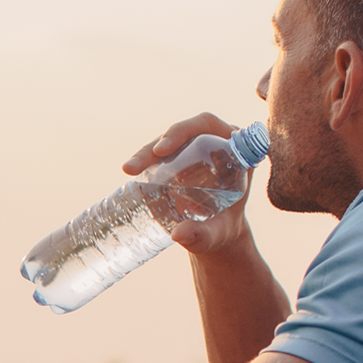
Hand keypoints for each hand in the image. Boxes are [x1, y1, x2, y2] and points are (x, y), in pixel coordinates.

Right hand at [123, 112, 253, 254]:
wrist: (217, 235)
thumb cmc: (223, 231)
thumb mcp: (217, 233)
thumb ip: (203, 235)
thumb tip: (178, 235)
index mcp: (233, 149)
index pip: (207, 126)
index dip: (183, 131)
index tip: (163, 150)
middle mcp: (214, 143)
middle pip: (183, 132)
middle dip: (156, 145)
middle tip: (135, 166)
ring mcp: (195, 150)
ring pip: (168, 142)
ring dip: (146, 154)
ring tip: (128, 170)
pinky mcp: (179, 160)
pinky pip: (160, 155)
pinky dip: (145, 163)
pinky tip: (131, 172)